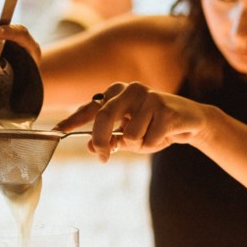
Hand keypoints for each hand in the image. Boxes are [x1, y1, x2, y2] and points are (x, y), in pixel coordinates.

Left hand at [54, 82, 206, 161]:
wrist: (191, 120)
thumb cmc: (155, 126)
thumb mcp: (129, 134)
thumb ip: (110, 139)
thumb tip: (92, 147)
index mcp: (117, 92)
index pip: (90, 108)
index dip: (71, 121)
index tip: (55, 131)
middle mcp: (130, 89)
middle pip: (102, 119)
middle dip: (101, 142)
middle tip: (104, 157)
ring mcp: (148, 97)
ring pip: (128, 136)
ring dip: (139, 146)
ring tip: (151, 136)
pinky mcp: (164, 108)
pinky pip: (148, 140)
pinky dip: (154, 145)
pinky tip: (165, 134)